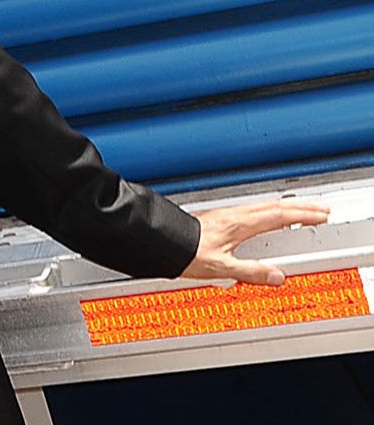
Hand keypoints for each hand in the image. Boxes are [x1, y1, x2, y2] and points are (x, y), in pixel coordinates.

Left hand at [180, 200, 331, 285]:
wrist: (159, 241)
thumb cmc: (184, 250)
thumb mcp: (222, 267)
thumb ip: (251, 271)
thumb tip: (276, 275)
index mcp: (240, 224)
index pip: (279, 216)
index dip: (303, 215)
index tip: (321, 215)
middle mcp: (234, 216)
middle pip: (274, 206)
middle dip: (300, 206)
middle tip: (320, 209)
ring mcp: (226, 215)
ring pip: (263, 206)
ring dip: (286, 207)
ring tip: (300, 210)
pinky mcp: (219, 219)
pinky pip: (252, 210)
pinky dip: (268, 210)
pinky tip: (266, 217)